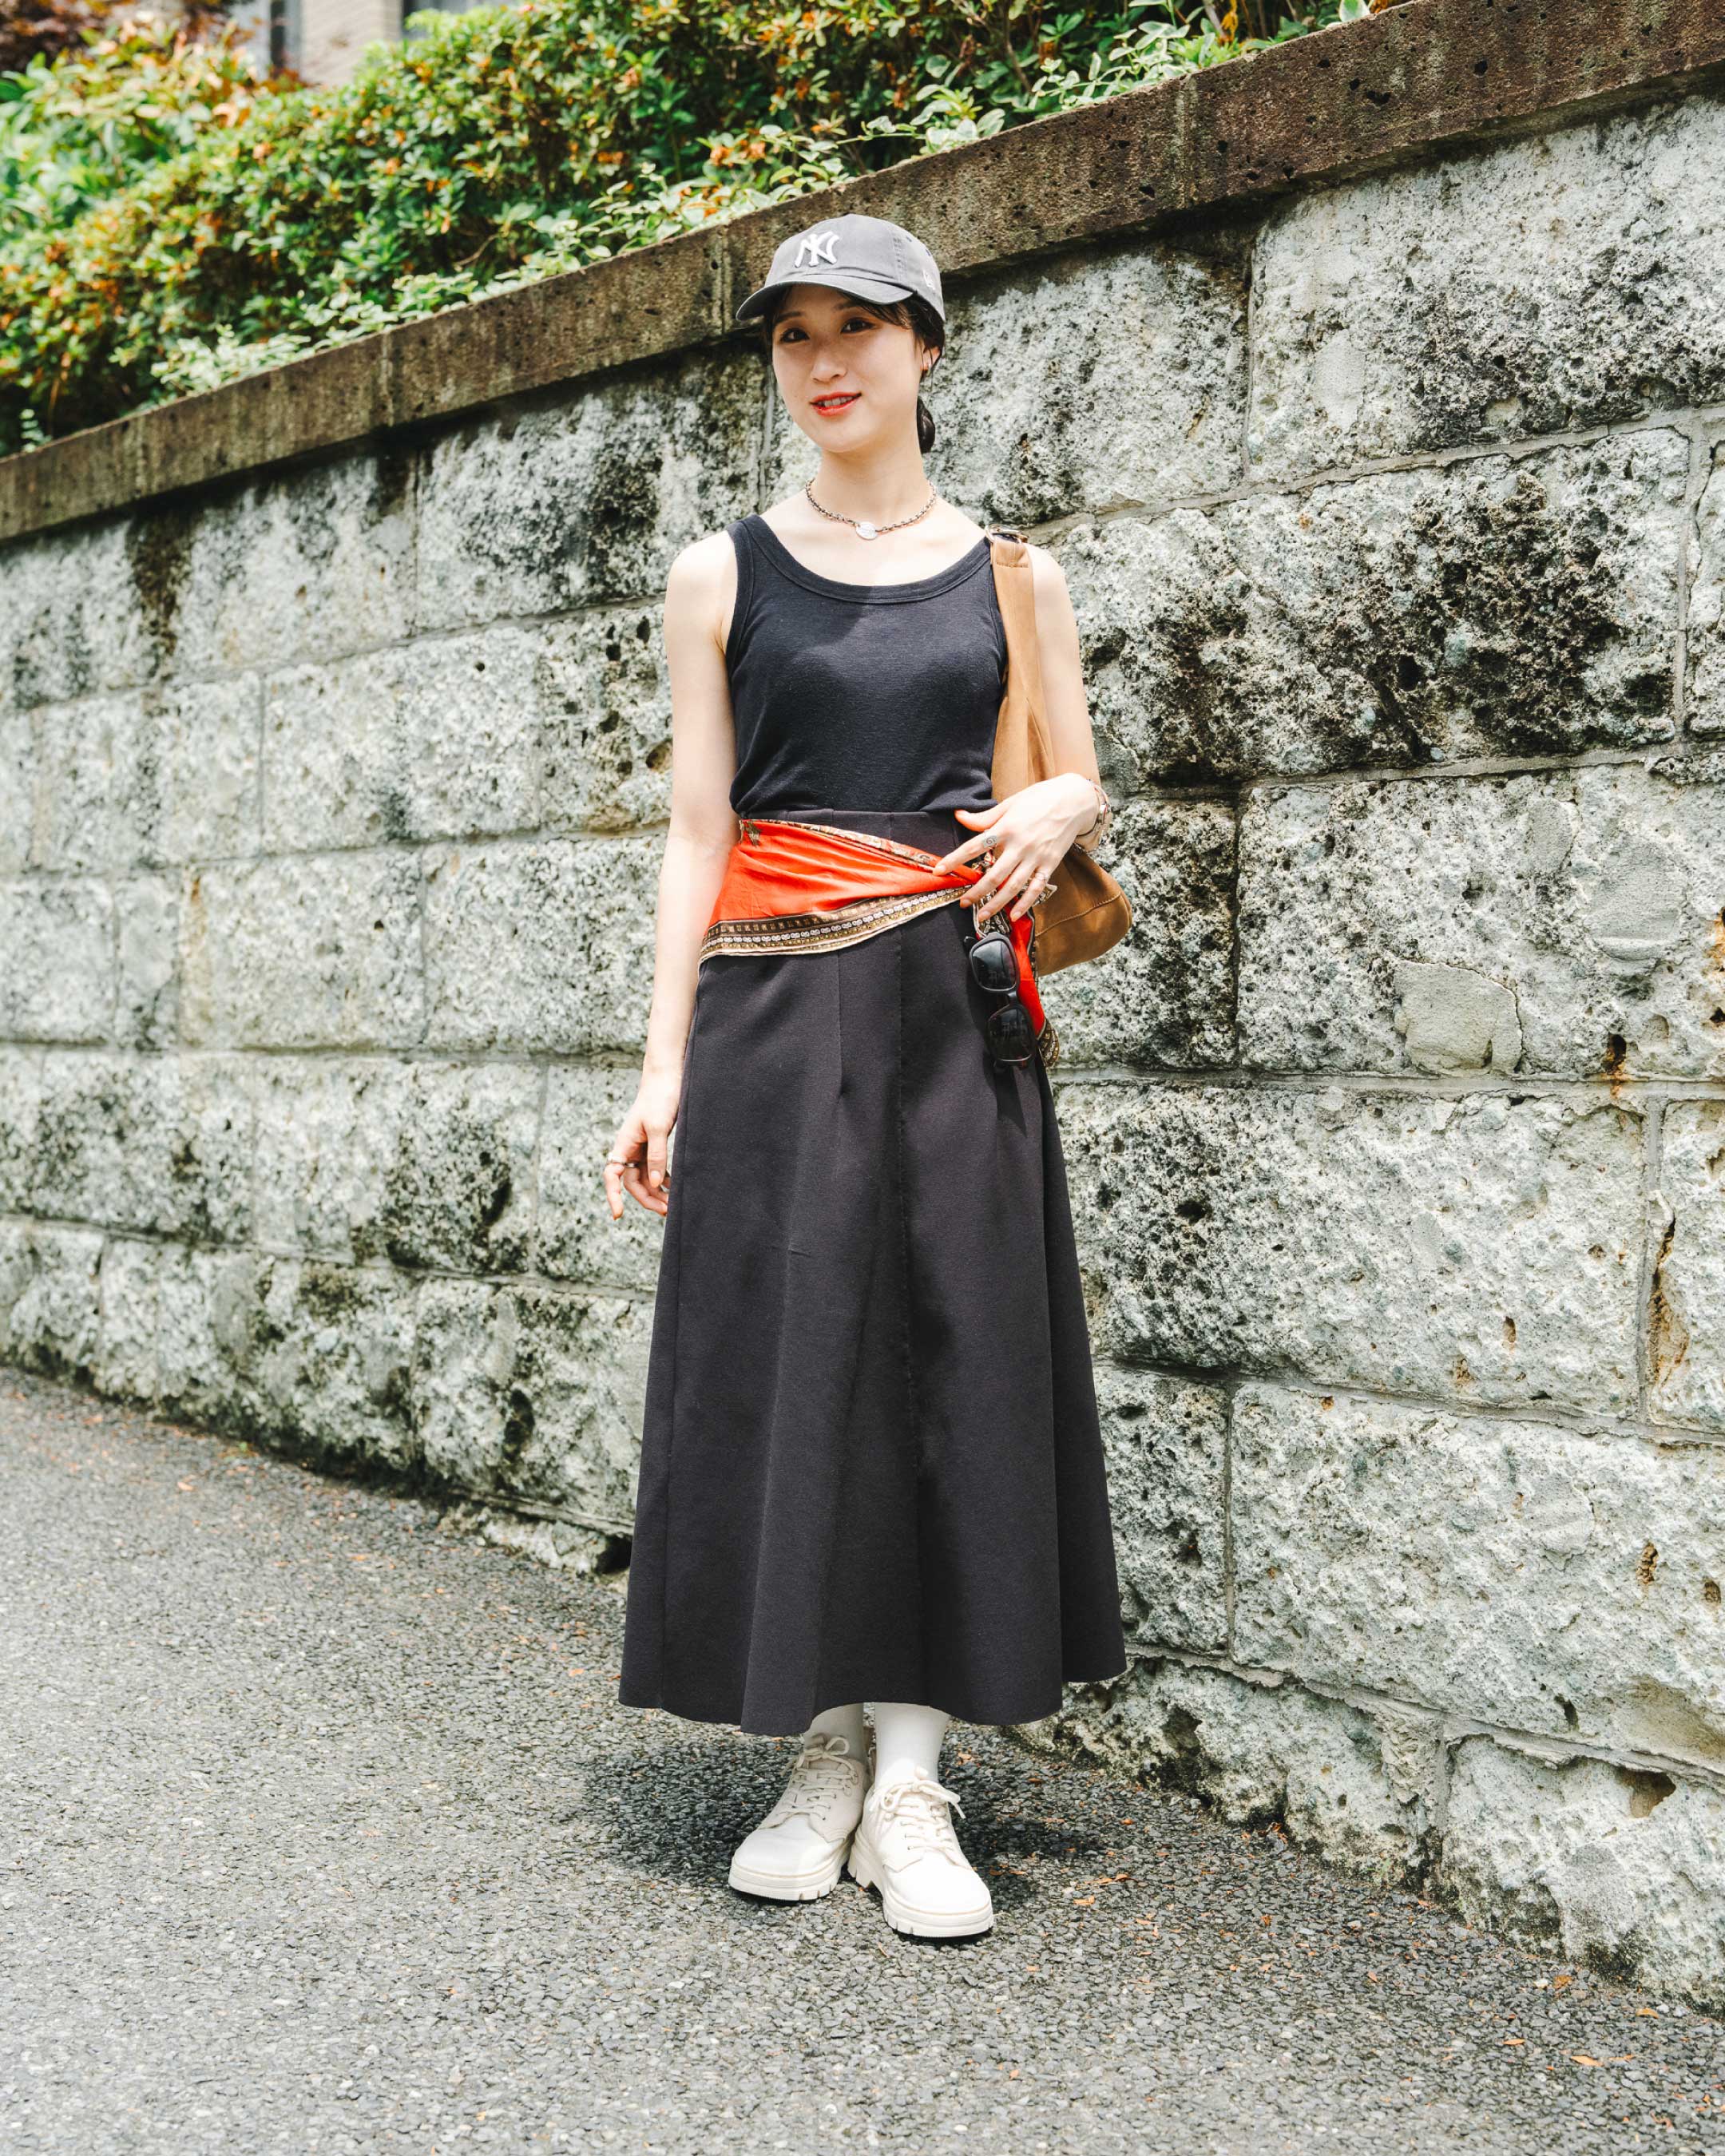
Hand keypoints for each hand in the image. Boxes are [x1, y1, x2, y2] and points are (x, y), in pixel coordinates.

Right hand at [603, 1071, 679, 1219]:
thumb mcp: (659, 1127)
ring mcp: (641, 1147)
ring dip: (656, 1192)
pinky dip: (663, 1180)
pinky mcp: (654, 1144)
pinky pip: (655, 1168)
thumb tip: (654, 1183)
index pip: (612, 1175)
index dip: (613, 1195)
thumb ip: (657, 1155)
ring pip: (645, 1177)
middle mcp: (630, 1148)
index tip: (618, 1214)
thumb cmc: (660, 1099)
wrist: (668, 1079)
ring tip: (671, 1205)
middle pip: (632, 1182)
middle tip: (665, 1211)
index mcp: (624, 1144)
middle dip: (647, 1199)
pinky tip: (673, 1188)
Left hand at [934, 773, 1098, 927]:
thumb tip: (959, 816)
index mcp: (1006, 827)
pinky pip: (1036, 888)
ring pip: (1013, 886)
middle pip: (993, 874)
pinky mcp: (1050, 864)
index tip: (939, 871)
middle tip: (962, 903)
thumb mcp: (1010, 803)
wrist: (1074, 800)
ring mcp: (1036, 856)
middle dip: (976, 891)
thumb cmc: (1040, 798)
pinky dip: (1025, 903)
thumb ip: (984, 816)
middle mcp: (1020, 845)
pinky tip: (1013, 915)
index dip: (954, 860)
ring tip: (982, 915)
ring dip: (996, 903)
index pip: (974, 847)